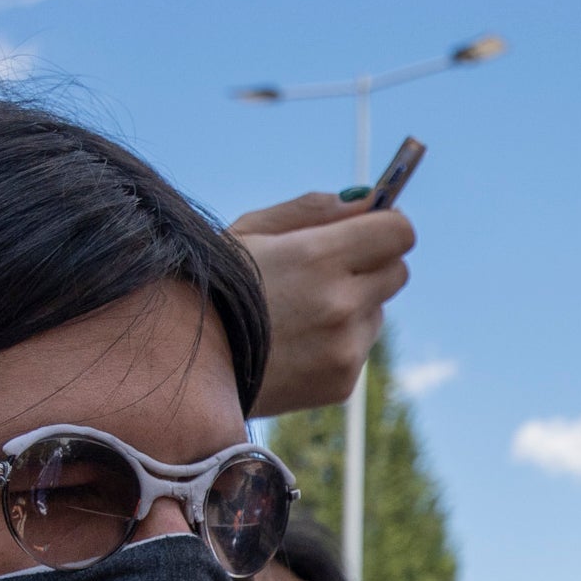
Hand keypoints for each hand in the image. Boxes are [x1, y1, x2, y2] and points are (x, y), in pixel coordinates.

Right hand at [229, 196, 415, 418]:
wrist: (181, 364)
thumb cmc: (213, 285)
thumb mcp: (250, 230)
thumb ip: (313, 210)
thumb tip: (366, 198)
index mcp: (318, 257)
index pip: (398, 233)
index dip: (387, 224)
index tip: (373, 224)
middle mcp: (340, 304)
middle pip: (397, 270)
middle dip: (373, 261)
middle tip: (330, 264)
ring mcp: (344, 348)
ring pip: (378, 309)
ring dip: (354, 302)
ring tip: (299, 309)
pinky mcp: (342, 382)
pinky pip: (360, 346)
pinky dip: (339, 339)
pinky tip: (295, 341)